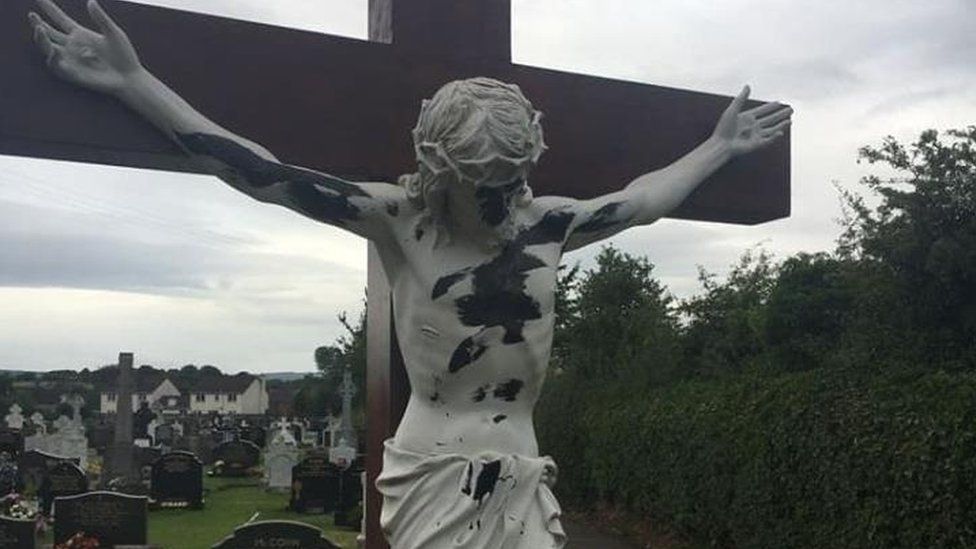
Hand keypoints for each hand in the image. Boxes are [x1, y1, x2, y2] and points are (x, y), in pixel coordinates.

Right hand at [28, 0, 142, 94]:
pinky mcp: (73, 73)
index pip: (60, 19)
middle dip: (38, 24)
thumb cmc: (125, 56)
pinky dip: (53, 58)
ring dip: (41, 40)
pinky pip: (57, 66)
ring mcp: (71, 59)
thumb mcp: (114, 34)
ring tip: (39, 28)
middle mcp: (72, 46)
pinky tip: (53, 50)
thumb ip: (101, 19)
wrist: (130, 77)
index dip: (49, 9)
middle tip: (32, 15)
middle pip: (48, 33)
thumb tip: (90, 1)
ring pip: (48, 48)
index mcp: (80, 35)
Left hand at [712, 86, 791, 155]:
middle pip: (770, 119)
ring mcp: (755, 135)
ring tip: (790, 120)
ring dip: (781, 125)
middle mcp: (752, 126)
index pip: (761, 111)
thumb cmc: (724, 128)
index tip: (778, 102)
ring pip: (771, 129)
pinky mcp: (756, 144)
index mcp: (746, 118)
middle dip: (780, 115)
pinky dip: (774, 137)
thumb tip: (748, 85)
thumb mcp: (732, 110)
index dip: (770, 107)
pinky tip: (780, 132)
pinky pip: (767, 140)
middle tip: (791, 110)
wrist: (721, 144)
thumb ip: (741, 98)